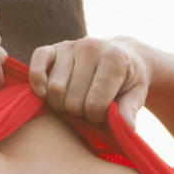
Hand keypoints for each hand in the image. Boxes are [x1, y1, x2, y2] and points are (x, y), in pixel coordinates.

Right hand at [28, 36, 149, 128]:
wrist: (123, 54)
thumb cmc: (128, 80)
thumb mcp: (136, 94)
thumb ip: (129, 110)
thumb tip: (128, 127)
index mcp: (115, 58)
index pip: (95, 104)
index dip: (98, 117)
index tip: (105, 113)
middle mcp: (91, 47)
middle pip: (72, 100)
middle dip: (80, 112)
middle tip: (89, 108)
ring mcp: (71, 46)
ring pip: (54, 89)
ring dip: (61, 104)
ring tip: (75, 101)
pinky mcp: (54, 48)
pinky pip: (37, 61)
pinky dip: (37, 81)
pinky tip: (44, 93)